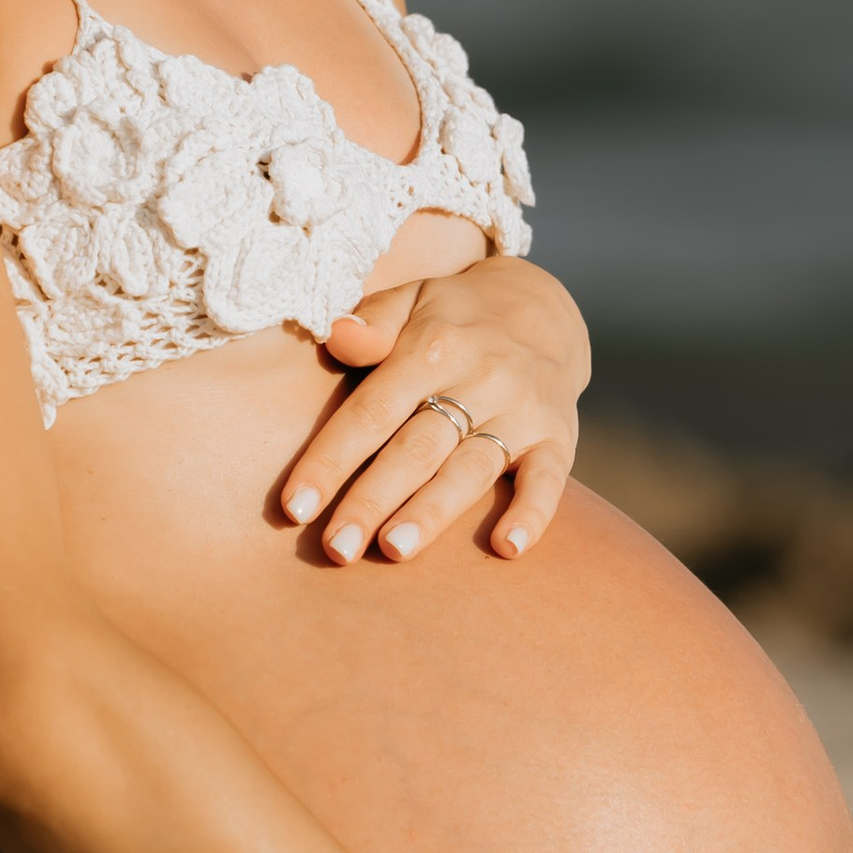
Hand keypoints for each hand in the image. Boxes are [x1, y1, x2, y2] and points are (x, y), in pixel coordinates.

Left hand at [281, 256, 590, 567]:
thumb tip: (336, 335)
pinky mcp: (558, 438)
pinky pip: (549, 479)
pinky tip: (508, 549)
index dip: (331, 459)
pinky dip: (532, 514)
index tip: (295, 507)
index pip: (372, 411)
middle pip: (416, 449)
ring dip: (433, 512)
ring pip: (471, 469)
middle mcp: (480, 379)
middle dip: (372, 500)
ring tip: (393, 551)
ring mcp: (522, 412)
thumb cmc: (452, 318)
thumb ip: (371, 323)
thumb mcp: (410, 300)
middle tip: (335, 549)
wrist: (543, 309)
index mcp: (432, 347)